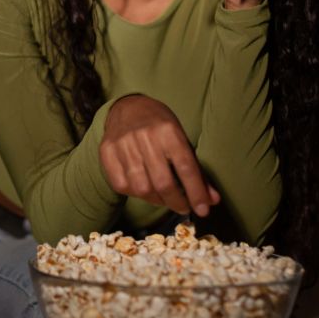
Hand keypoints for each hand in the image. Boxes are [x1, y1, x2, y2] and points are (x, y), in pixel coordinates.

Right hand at [98, 94, 220, 216]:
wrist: (128, 107)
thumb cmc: (160, 126)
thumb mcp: (182, 140)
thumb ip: (196, 171)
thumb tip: (212, 200)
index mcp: (168, 131)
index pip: (185, 167)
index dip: (196, 192)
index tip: (203, 210)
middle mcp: (145, 137)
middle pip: (163, 182)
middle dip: (177, 202)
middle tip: (184, 207)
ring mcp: (123, 145)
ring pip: (141, 188)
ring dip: (157, 200)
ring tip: (164, 198)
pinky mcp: (107, 152)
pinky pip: (121, 185)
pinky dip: (135, 194)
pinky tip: (144, 189)